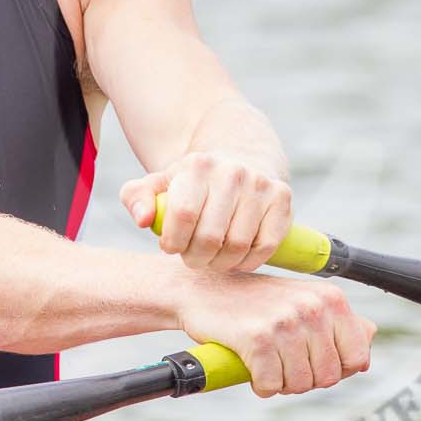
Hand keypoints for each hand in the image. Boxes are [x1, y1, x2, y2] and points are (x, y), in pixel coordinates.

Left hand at [121, 153, 291, 270]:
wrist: (240, 157)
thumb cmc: (194, 182)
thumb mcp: (160, 183)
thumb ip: (137, 197)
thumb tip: (144, 220)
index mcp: (198, 165)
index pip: (183, 214)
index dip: (174, 242)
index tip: (171, 248)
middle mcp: (233, 171)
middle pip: (210, 236)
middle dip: (196, 258)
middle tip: (192, 258)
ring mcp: (261, 184)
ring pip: (238, 245)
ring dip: (221, 263)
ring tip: (212, 259)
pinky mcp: (283, 197)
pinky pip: (265, 246)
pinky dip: (248, 262)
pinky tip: (236, 258)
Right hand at [174, 266, 373, 397]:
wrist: (204, 289)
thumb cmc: (257, 300)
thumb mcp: (304, 299)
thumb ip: (341, 319)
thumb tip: (370, 336)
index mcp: (331, 298)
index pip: (358, 358)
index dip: (335, 369)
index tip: (311, 360)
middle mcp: (312, 307)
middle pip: (327, 377)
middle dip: (304, 379)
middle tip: (282, 362)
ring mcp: (285, 322)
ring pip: (299, 385)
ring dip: (280, 383)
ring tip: (267, 362)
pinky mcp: (258, 338)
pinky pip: (270, 386)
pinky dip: (260, 385)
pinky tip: (251, 367)